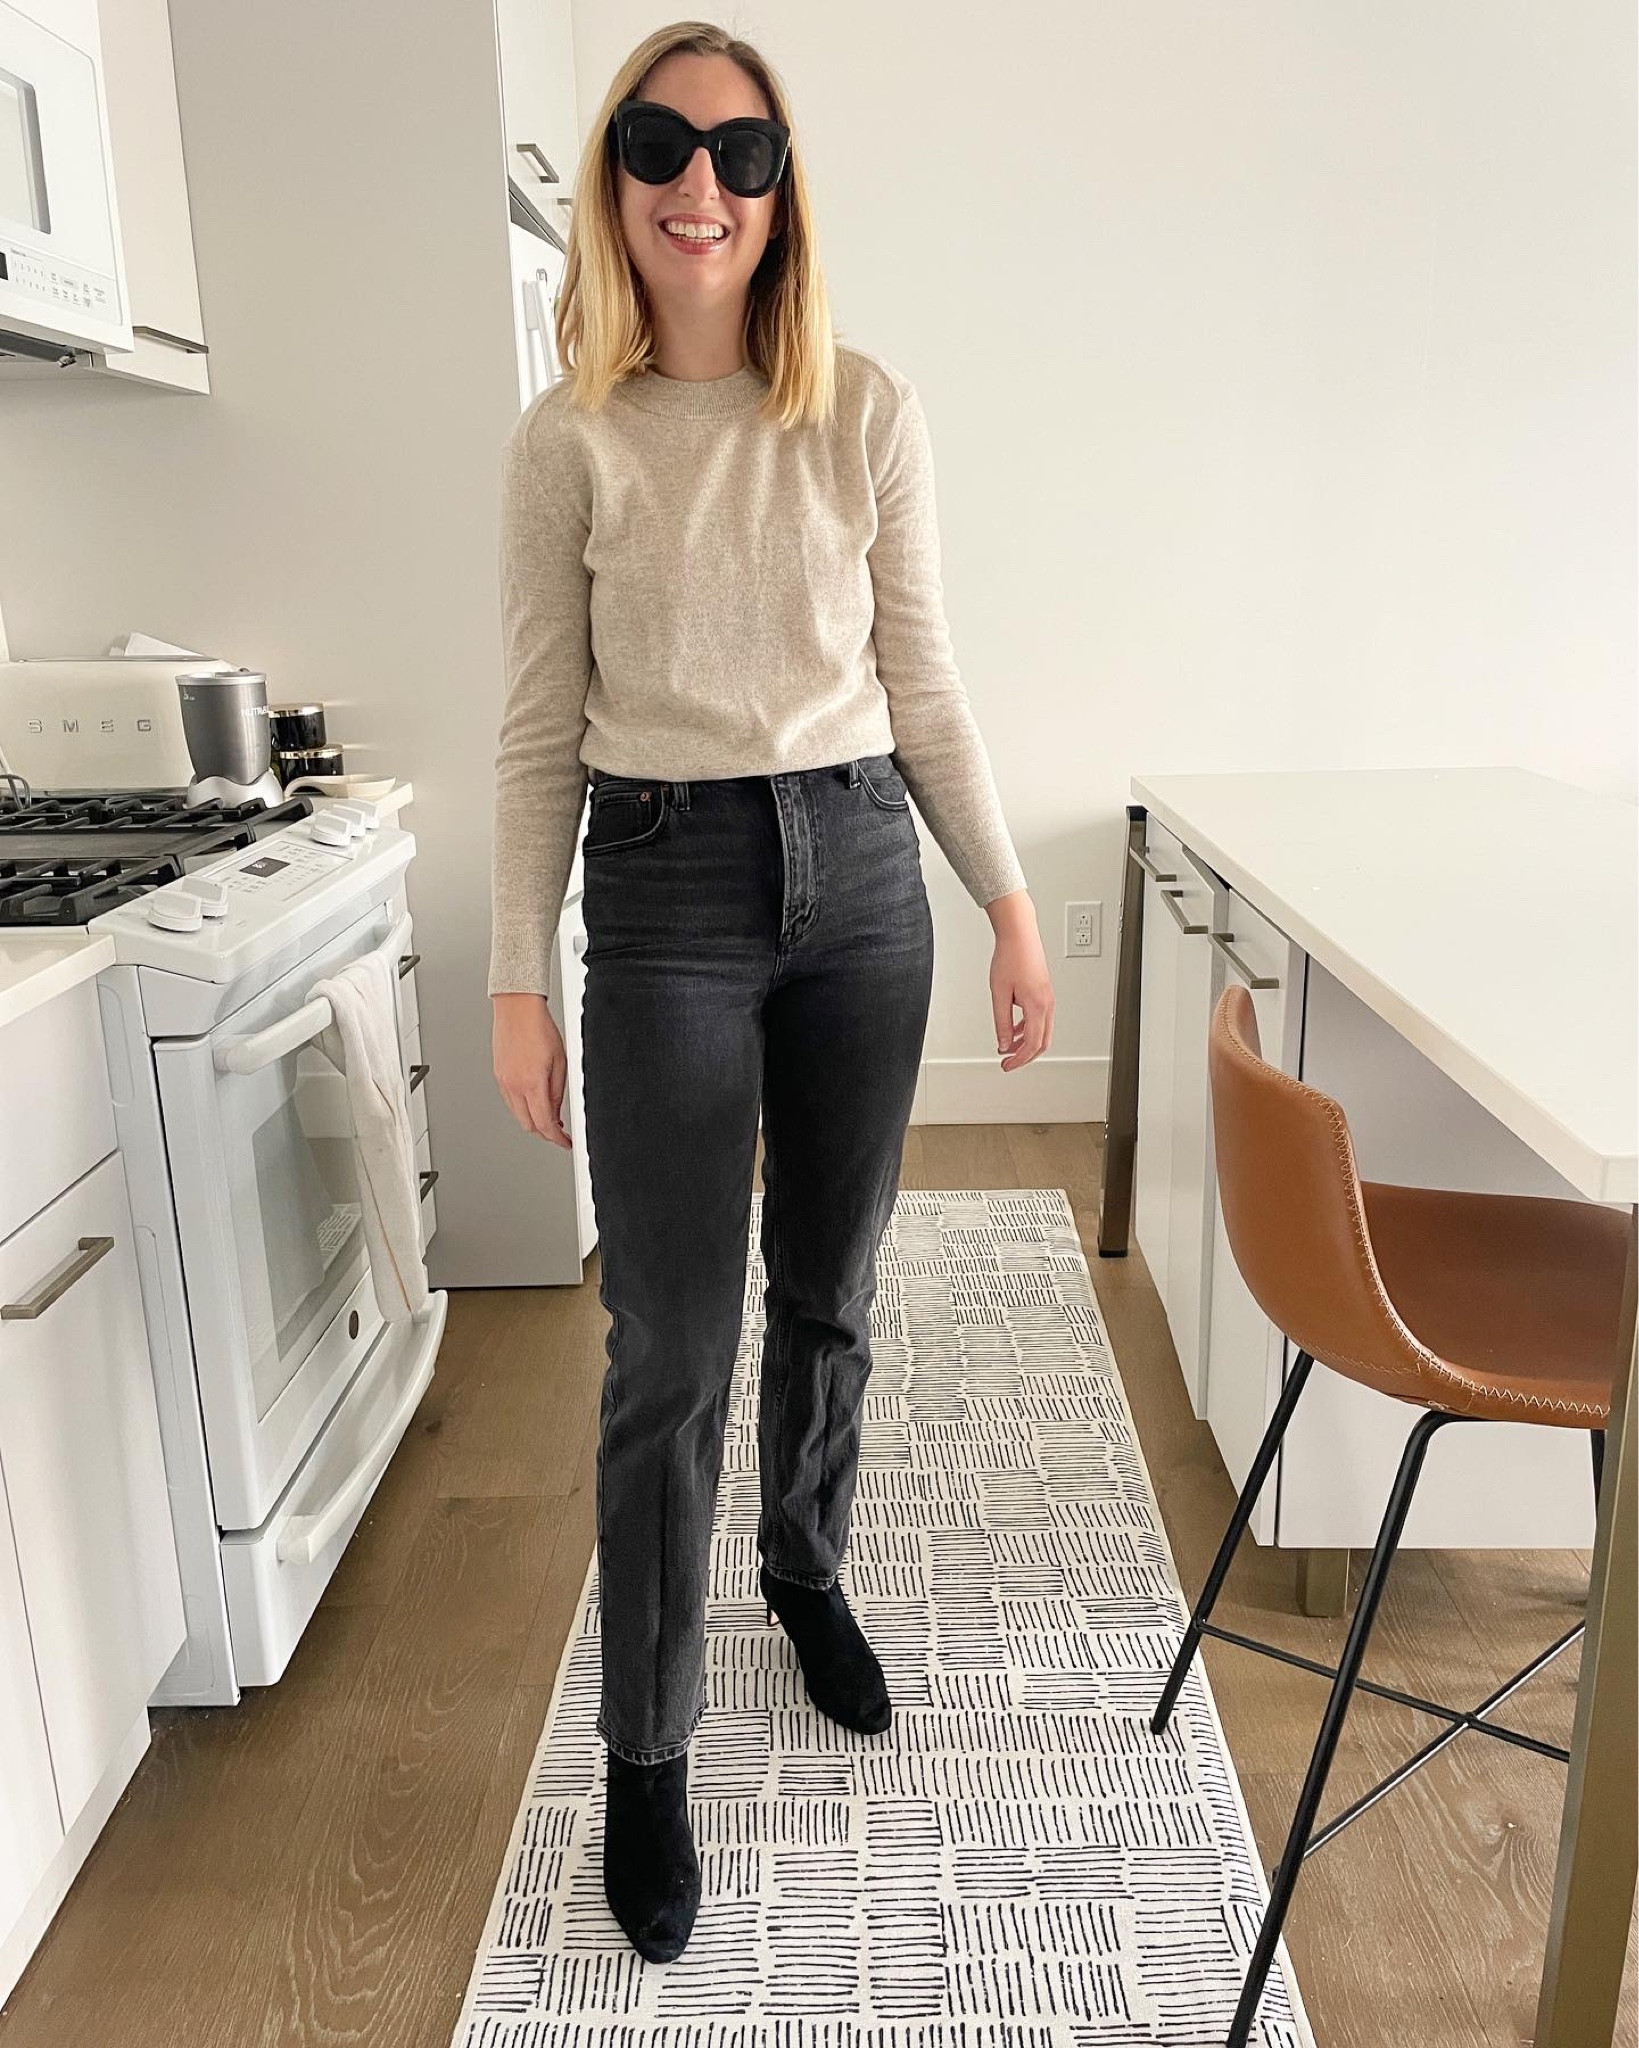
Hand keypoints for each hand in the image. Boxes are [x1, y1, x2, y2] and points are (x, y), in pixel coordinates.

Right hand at [493, 991, 571, 1146]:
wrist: (517, 1009)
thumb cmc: (539, 1028)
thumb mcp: (560, 1062)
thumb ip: (558, 1092)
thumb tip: (556, 1113)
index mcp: (532, 1083)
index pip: (544, 1124)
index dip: (557, 1139)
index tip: (565, 1142)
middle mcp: (514, 1086)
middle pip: (528, 1125)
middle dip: (545, 1132)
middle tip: (559, 1131)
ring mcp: (503, 1082)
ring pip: (518, 1115)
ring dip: (533, 1120)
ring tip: (548, 1115)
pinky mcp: (498, 1076)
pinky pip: (510, 1101)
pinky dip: (522, 1107)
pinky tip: (533, 1100)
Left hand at [986, 891, 1054, 1070]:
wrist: (1019, 934)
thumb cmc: (1010, 957)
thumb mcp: (999, 994)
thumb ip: (1001, 1022)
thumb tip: (1003, 1044)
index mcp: (1037, 1006)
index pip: (1031, 1044)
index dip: (1018, 1060)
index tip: (1006, 1066)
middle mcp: (1047, 1004)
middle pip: (1041, 1042)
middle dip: (1025, 1056)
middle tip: (1008, 1063)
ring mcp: (1048, 998)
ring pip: (1042, 1031)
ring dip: (1026, 1043)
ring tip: (1008, 1049)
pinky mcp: (1044, 993)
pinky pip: (1040, 1019)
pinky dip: (1027, 1030)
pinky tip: (1013, 1030)